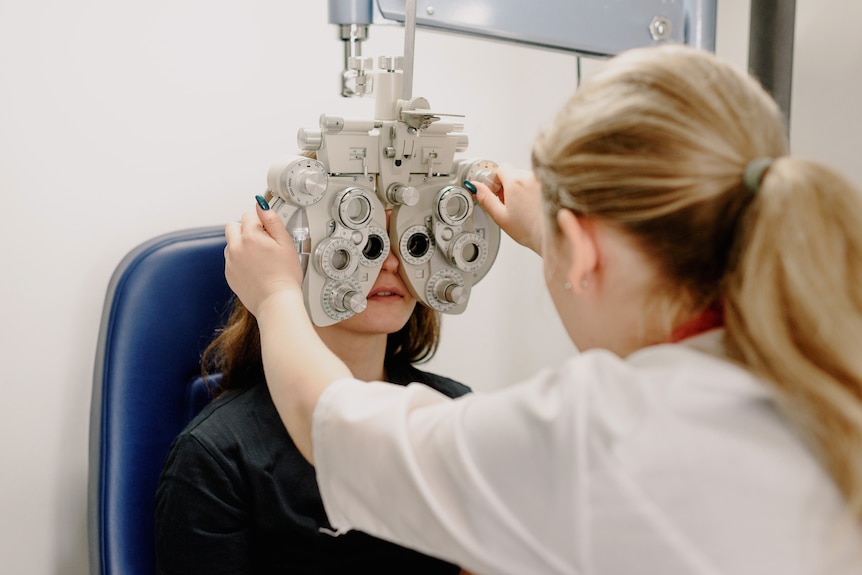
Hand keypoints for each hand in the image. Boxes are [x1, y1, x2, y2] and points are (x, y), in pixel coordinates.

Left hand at [224, 202, 302, 316]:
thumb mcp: (286, 243)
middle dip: (245, 229)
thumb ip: (272, 221)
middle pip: (233, 226)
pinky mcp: (229, 274)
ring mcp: (230, 262)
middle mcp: (236, 247)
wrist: (276, 302)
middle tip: (262, 242)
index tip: (269, 232)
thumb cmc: (285, 276)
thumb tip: (261, 205)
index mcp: (250, 236)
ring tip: (259, 258)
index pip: (248, 215)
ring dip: (241, 244)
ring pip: (230, 243)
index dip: (261, 222)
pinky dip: (240, 260)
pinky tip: (254, 268)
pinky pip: (230, 259)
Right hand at [472, 164, 543, 255]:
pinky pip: (538, 182)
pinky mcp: (552, 185)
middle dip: (508, 184)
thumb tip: (474, 186)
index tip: (497, 191)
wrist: (554, 237)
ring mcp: (543, 180)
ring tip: (522, 207)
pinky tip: (533, 206)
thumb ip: (485, 198)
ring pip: (526, 177)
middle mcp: (531, 177)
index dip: (496, 180)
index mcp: (516, 182)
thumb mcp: (500, 216)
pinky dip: (533, 190)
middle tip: (509, 203)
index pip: (501, 168)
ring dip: (521, 187)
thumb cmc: (529, 230)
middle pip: (514, 172)